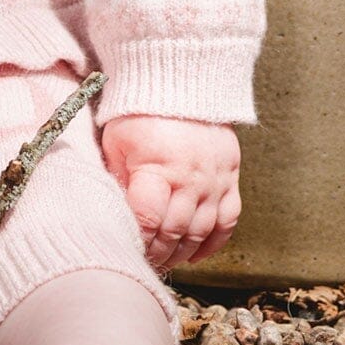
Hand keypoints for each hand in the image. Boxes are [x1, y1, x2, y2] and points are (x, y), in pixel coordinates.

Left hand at [100, 114, 240, 272]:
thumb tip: (113, 214)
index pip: (147, 219)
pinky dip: (213, 242)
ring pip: (201, 232)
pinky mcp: (230, 178)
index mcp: (157, 168)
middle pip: (174, 232)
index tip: (126, 247)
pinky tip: (196, 254)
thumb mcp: (116, 141)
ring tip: (165, 261)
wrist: (179, 81)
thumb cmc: (139, 111)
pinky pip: (228, 221)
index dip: (137, 239)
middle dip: (157, 252)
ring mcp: (214, 181)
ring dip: (182, 252)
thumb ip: (116, 178)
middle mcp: (190, 179)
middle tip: (143, 262)